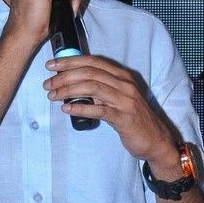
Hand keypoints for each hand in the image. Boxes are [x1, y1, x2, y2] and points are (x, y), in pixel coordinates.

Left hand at [44, 54, 181, 170]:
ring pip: (92, 87)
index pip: (92, 62)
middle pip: (89, 72)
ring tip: (53, 96)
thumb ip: (101, 91)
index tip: (51, 66)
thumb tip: (74, 86)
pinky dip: (80, 107)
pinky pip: (99, 110)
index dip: (70, 61)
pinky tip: (67, 109)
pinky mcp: (124, 118)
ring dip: (68, 90)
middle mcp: (124, 84)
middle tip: (47, 84)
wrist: (155, 140)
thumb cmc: (134, 120)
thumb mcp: (118, 99)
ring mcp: (125, 100)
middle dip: (64, 76)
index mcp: (122, 76)